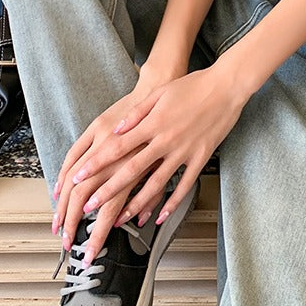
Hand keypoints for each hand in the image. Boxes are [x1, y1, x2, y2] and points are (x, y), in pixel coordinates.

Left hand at [54, 63, 247, 266]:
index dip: (97, 163)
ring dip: (135, 204)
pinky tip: (159, 216)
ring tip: (119, 219)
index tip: (79, 176)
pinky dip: (171, 204)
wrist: (226, 86)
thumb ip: (137, 113)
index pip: (118, 147)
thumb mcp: (159, 94)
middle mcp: (166, 140)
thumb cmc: (192, 86)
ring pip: (156, 184)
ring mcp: (184, 151)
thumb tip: (116, 130)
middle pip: (132, 170)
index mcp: (153, 123)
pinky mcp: (200, 158)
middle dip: (108, 190)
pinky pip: (184, 185)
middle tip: (88, 207)